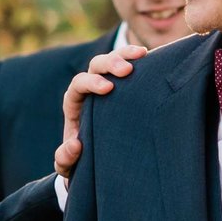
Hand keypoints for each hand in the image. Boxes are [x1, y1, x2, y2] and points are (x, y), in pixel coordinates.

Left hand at [54, 46, 146, 176]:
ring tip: (143, 54)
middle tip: (127, 70)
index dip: (91, 83)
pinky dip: (142, 60)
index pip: (78, 85)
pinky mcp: (129, 85)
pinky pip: (133, 66)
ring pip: (114, 58)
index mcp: (76, 104)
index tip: (108, 88)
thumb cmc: (84, 161)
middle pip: (96, 65)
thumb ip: (65, 159)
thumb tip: (76, 144)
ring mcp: (111, 82)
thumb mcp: (70, 166)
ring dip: (126, 54)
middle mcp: (91, 89)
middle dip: (110, 63)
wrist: (102, 162)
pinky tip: (156, 58)